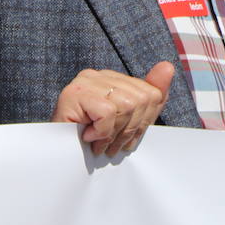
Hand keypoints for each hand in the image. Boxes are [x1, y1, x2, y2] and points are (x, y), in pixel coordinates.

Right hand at [52, 62, 173, 156]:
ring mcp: (85, 82)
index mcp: (112, 79)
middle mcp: (98, 75)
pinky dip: (102, 132)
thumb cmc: (90, 141)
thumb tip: (168, 67)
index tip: (125, 139)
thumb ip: (150, 97)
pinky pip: (108, 112)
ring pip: (127, 105)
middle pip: (141, 100)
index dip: (143, 122)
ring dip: (114, 133)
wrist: (57, 157)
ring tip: (100, 143)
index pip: (150, 94)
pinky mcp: (74, 94)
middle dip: (130, 130)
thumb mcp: (128, 123)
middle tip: (112, 145)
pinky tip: (89, 137)